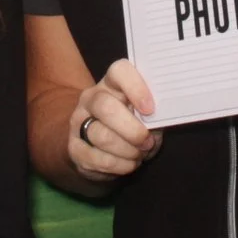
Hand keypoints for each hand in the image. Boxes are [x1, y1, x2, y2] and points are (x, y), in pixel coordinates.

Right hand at [69, 59, 163, 181]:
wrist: (104, 151)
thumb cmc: (134, 127)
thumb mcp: (147, 118)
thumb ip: (154, 114)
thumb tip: (163, 117)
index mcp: (113, 83)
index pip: (119, 71)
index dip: (135, 87)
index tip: (150, 109)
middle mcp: (91, 98)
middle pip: (105, 107)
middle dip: (132, 130)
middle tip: (147, 141)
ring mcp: (79, 122)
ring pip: (101, 136)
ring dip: (127, 151)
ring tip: (138, 154)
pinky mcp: (74, 148)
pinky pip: (97, 159)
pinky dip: (119, 166)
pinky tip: (127, 164)